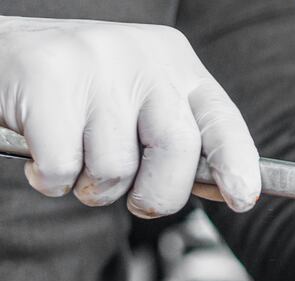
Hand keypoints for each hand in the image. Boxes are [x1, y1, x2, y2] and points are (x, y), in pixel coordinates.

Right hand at [0, 15, 259, 216]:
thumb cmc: (78, 95)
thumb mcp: (139, 105)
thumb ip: (178, 140)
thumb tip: (225, 188)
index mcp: (174, 61)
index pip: (221, 118)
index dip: (236, 162)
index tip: (242, 198)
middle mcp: (140, 55)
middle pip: (177, 148)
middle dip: (157, 194)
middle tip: (136, 200)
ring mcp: (93, 60)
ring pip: (116, 166)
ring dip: (93, 186)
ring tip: (75, 157)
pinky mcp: (46, 76)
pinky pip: (64, 167)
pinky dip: (51, 180)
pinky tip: (41, 153)